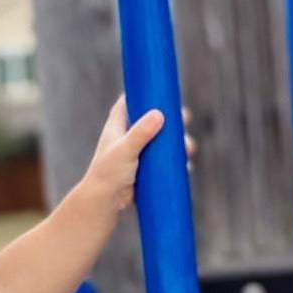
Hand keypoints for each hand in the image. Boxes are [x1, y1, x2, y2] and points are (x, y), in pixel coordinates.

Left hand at [83, 96, 197, 211]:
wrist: (104, 203)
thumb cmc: (108, 174)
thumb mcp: (125, 150)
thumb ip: (140, 133)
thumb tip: (159, 115)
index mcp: (117, 127)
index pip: (128, 102)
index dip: (143, 93)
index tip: (161, 89)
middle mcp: (127, 138)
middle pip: (151, 121)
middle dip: (170, 120)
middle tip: (184, 119)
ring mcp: (136, 155)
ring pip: (161, 143)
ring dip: (177, 143)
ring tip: (188, 148)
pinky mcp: (144, 171)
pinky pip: (162, 163)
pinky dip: (174, 163)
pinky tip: (185, 166)